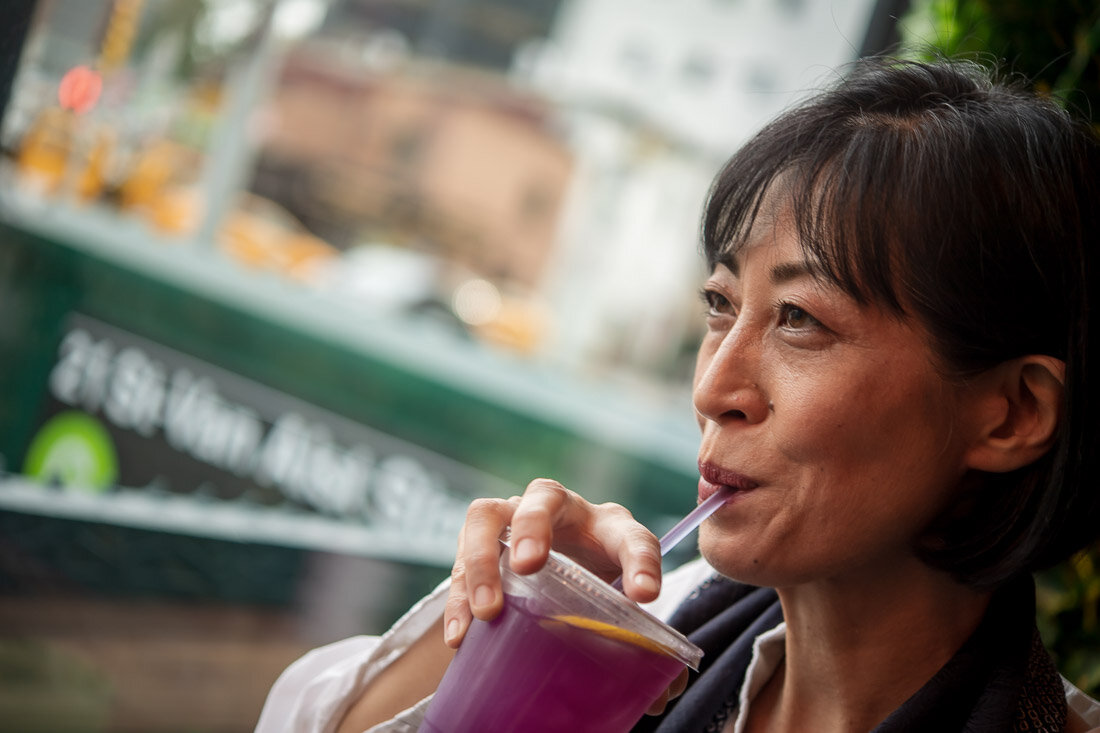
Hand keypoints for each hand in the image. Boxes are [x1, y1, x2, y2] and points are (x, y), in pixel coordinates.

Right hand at [442, 478, 662, 647]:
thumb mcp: (618, 606)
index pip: (633, 538)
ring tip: (487, 610)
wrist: (557, 569)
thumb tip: (658, 695)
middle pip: (547, 495)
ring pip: (488, 516)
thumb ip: (638, 643)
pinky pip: (459, 554)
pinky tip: (460, 635)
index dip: (641, 564)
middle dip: (535, 526)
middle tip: (529, 565)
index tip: (644, 597)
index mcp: (610, 529)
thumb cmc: (595, 586)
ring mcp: (514, 518)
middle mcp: (562, 511)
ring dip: (483, 561)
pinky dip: (457, 596)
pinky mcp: (479, 539)